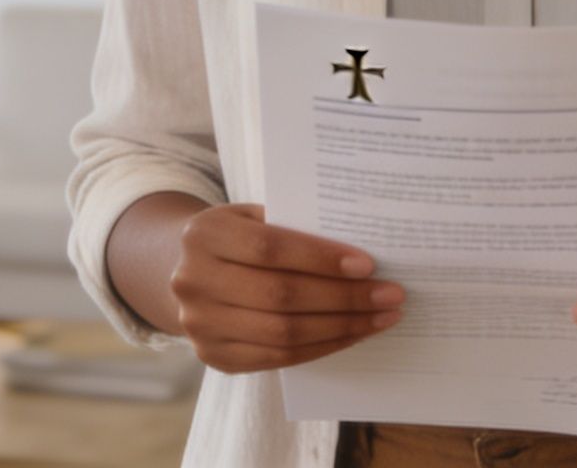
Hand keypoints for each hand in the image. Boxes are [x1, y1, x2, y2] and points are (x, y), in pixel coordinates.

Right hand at [168, 203, 404, 373]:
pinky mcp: (215, 357)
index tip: (367, 264)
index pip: (269, 248)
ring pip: (283, 333)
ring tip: (380, 318)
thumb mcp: (252, 217)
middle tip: (390, 295)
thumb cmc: (237, 238)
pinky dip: (322, 347)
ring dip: (341, 327)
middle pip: (280, 294)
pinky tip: (351, 334)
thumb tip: (357, 250)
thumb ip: (292, 225)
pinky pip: (279, 358)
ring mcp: (200, 325)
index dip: (320, 258)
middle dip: (343, 297)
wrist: (186, 272)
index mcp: (203, 235)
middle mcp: (194, 281)